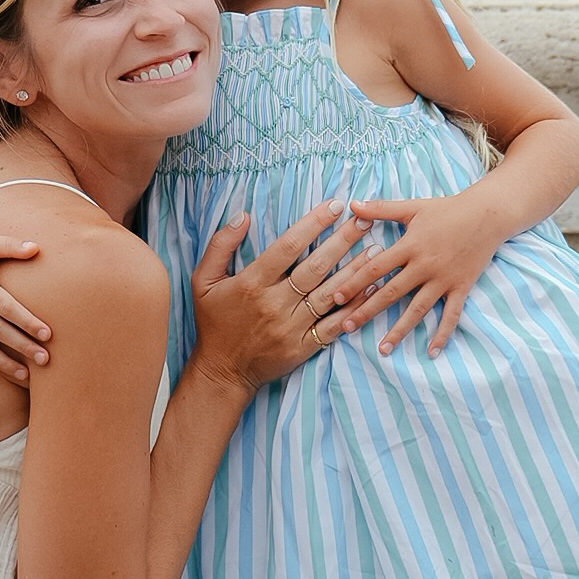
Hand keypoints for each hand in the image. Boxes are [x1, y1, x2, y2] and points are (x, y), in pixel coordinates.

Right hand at [188, 203, 377, 390]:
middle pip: (315, 267)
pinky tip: (370, 289)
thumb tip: (243, 216)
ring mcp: (291, 327)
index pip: (287, 247)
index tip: (333, 206)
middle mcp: (274, 303)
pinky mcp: (303, 346)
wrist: (223, 372)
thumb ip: (220, 245)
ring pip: (329, 294)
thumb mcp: (202, 281)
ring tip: (376, 249)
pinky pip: (334, 324)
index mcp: (252, 283)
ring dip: (354, 270)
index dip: (313, 224)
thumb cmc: (214, 323)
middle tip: (364, 221)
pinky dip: (354, 307)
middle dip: (342, 241)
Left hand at [335, 193, 507, 354]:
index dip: (354, 283)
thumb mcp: (412, 206)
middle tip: (347, 328)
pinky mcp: (461, 287)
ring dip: (400, 330)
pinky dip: (443, 334)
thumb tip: (351, 204)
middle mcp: (424, 265)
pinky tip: (431, 352)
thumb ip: (380, 208)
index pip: (376, 268)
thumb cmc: (447, 208)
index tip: (336, 298)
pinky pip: (451, 315)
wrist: (487, 214)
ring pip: (418, 309)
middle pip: (391, 292)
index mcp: (410, 246)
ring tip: (383, 349)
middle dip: (367, 311)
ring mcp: (443, 279)